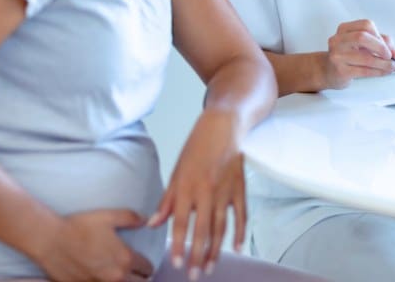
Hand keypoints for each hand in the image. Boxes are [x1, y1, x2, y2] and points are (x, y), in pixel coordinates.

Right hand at [35, 209, 152, 281]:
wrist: (50, 241)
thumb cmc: (78, 227)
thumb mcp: (108, 216)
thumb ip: (130, 217)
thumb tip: (145, 220)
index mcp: (125, 259)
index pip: (147, 269)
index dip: (146, 265)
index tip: (141, 263)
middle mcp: (115, 277)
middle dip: (139, 278)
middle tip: (133, 272)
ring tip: (120, 277)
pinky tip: (102, 278)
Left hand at [147, 111, 245, 279]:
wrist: (223, 127)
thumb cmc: (197, 147)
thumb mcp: (176, 171)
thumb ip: (166, 200)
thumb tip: (153, 223)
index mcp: (186, 186)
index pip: (179, 222)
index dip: (177, 244)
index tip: (176, 263)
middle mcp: (205, 191)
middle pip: (202, 230)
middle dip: (198, 255)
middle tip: (194, 275)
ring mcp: (224, 191)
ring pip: (221, 227)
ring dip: (216, 250)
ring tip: (211, 267)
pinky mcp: (239, 189)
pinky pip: (241, 215)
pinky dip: (240, 232)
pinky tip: (237, 248)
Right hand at [324, 19, 394, 87]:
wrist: (327, 71)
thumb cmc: (347, 56)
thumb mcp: (361, 45)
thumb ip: (379, 43)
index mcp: (344, 29)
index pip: (366, 25)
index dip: (380, 36)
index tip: (388, 46)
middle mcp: (338, 40)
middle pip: (363, 37)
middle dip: (381, 47)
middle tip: (390, 56)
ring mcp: (337, 55)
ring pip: (366, 57)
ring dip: (383, 63)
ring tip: (392, 67)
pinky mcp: (341, 70)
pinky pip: (364, 71)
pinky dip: (378, 72)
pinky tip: (384, 72)